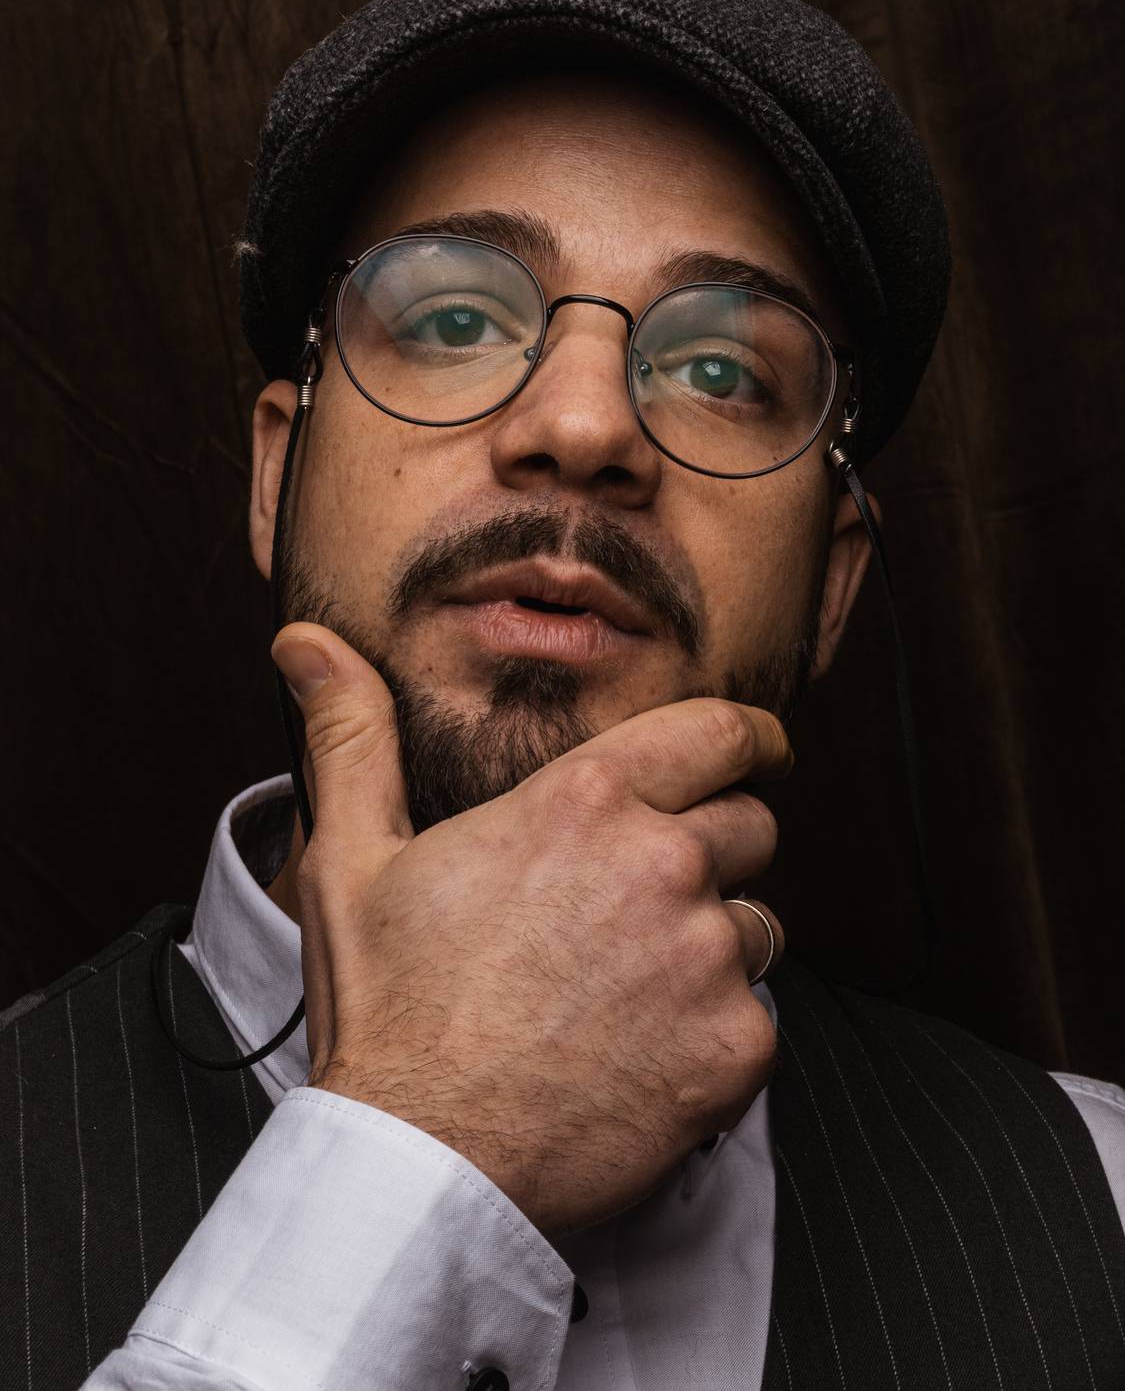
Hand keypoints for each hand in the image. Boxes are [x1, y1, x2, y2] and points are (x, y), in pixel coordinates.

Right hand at [271, 622, 788, 1240]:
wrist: (422, 1157)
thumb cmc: (391, 1007)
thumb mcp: (353, 856)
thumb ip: (352, 737)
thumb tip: (308, 646)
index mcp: (585, 800)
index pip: (721, 732)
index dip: (750, 741)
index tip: (759, 755)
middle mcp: (663, 862)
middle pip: (749, 827)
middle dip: (714, 853)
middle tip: (643, 906)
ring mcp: (708, 956)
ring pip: (757, 925)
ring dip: (714, 947)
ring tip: (626, 991)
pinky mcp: (735, 1045)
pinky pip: (760, 1016)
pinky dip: (715, 1033)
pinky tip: (639, 1055)